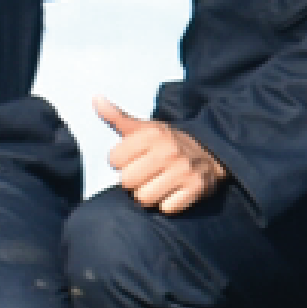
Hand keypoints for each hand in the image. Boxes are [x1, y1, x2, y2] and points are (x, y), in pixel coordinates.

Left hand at [90, 100, 228, 213]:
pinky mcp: (195, 188)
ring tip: (159, 184)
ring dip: (149, 195)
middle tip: (147, 174)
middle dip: (134, 181)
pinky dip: (168, 204)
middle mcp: (168, 151)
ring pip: (144, 198)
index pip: (114, 160)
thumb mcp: (145, 127)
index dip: (121, 162)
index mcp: (152, 134)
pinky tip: (173, 192)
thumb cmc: (168, 142)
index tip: (135, 159)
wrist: (211, 152)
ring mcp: (183, 171)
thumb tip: (95, 99)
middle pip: (127, 182)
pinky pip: (166, 208)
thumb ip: (117, 117)